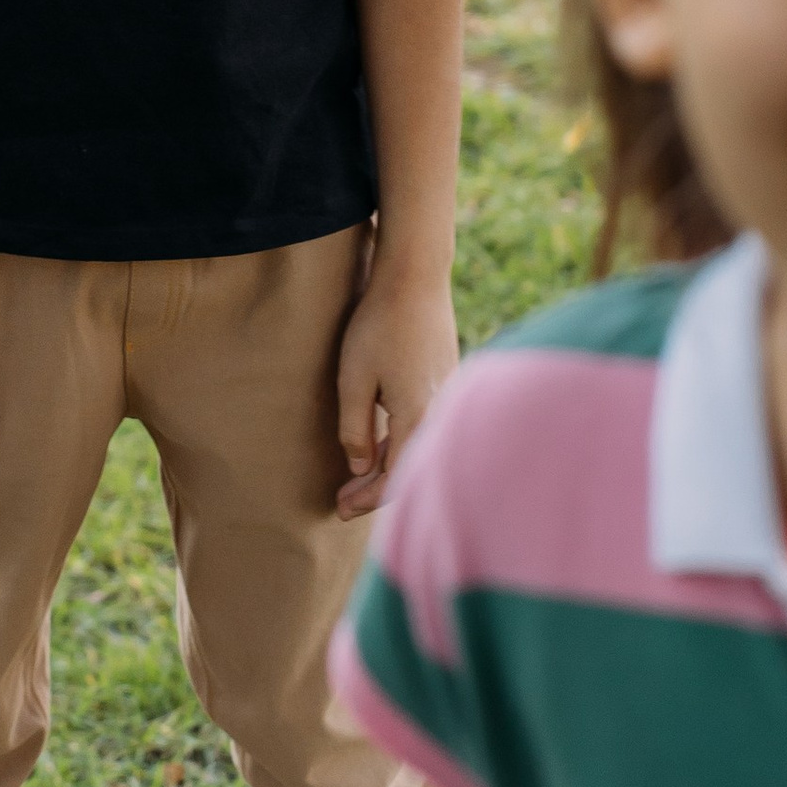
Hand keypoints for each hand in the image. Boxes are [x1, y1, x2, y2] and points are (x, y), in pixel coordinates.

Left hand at [334, 260, 458, 516]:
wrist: (416, 278)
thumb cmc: (380, 325)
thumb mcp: (354, 379)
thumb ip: (355, 429)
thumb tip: (359, 468)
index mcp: (418, 418)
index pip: (397, 479)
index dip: (368, 500)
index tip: (340, 508)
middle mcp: (439, 413)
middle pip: (411, 469)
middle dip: (376, 491)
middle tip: (343, 503)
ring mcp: (445, 398)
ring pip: (418, 449)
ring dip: (388, 468)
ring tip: (356, 479)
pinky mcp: (444, 383)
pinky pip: (424, 428)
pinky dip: (401, 446)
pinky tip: (378, 448)